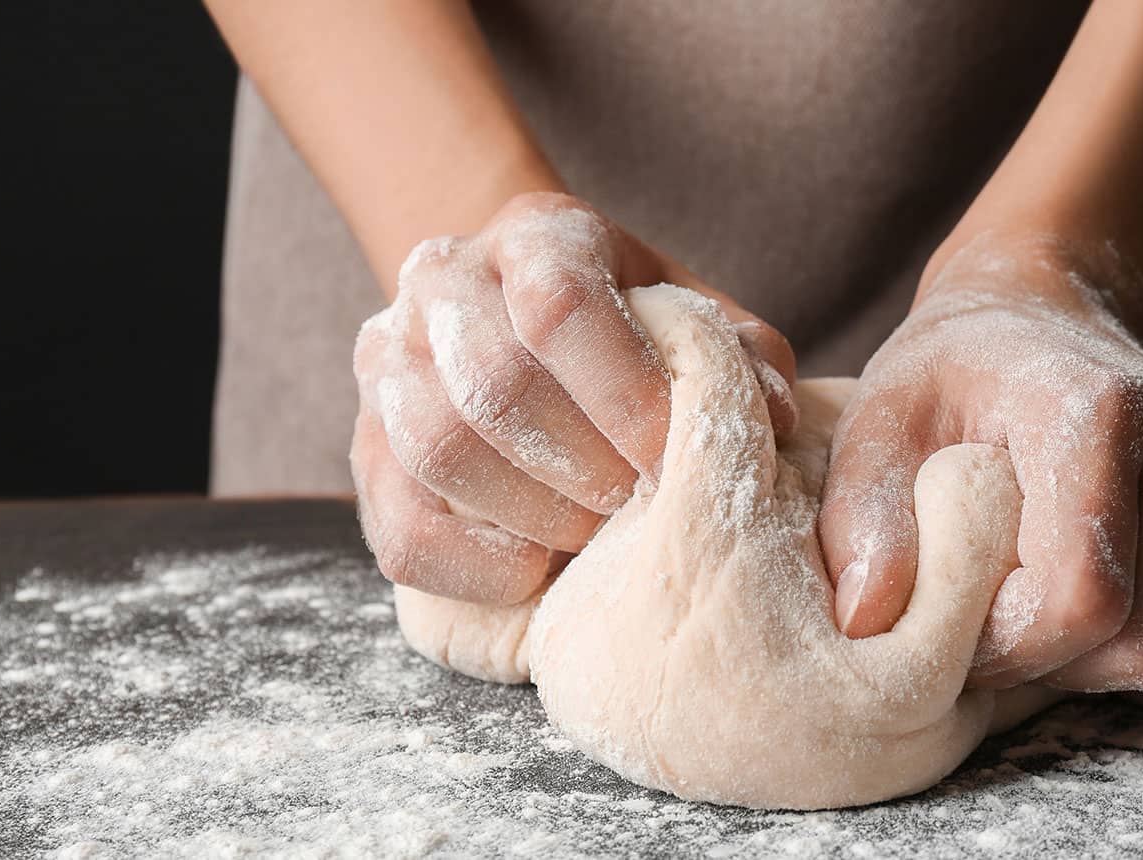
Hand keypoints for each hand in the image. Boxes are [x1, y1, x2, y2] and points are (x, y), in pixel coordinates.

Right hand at [351, 193, 796, 603]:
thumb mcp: (691, 316)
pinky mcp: (366, 445)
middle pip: (494, 383)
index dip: (625, 394)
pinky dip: (472, 564)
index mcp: (536, 235)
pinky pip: (399, 526)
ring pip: (438, 448)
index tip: (673, 458)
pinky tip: (536, 571)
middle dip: (584, 466)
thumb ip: (740, 354)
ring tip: (593, 534)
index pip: (560, 307)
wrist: (523, 319)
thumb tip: (776, 415)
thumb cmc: (630, 330)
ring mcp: (390, 359)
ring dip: (533, 511)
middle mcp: (444, 280)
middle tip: (638, 505)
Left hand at [819, 232, 1142, 704]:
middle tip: (1001, 631)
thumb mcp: (877, 426)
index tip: (960, 625)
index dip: (1015, 647)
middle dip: (1065, 668)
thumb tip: (867, 618)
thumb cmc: (947, 378)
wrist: (1034, 320)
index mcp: (1100, 410)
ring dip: (1117, 672)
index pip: (1085, 596)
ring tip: (1048, 620)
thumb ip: (864, 519)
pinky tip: (1103, 618)